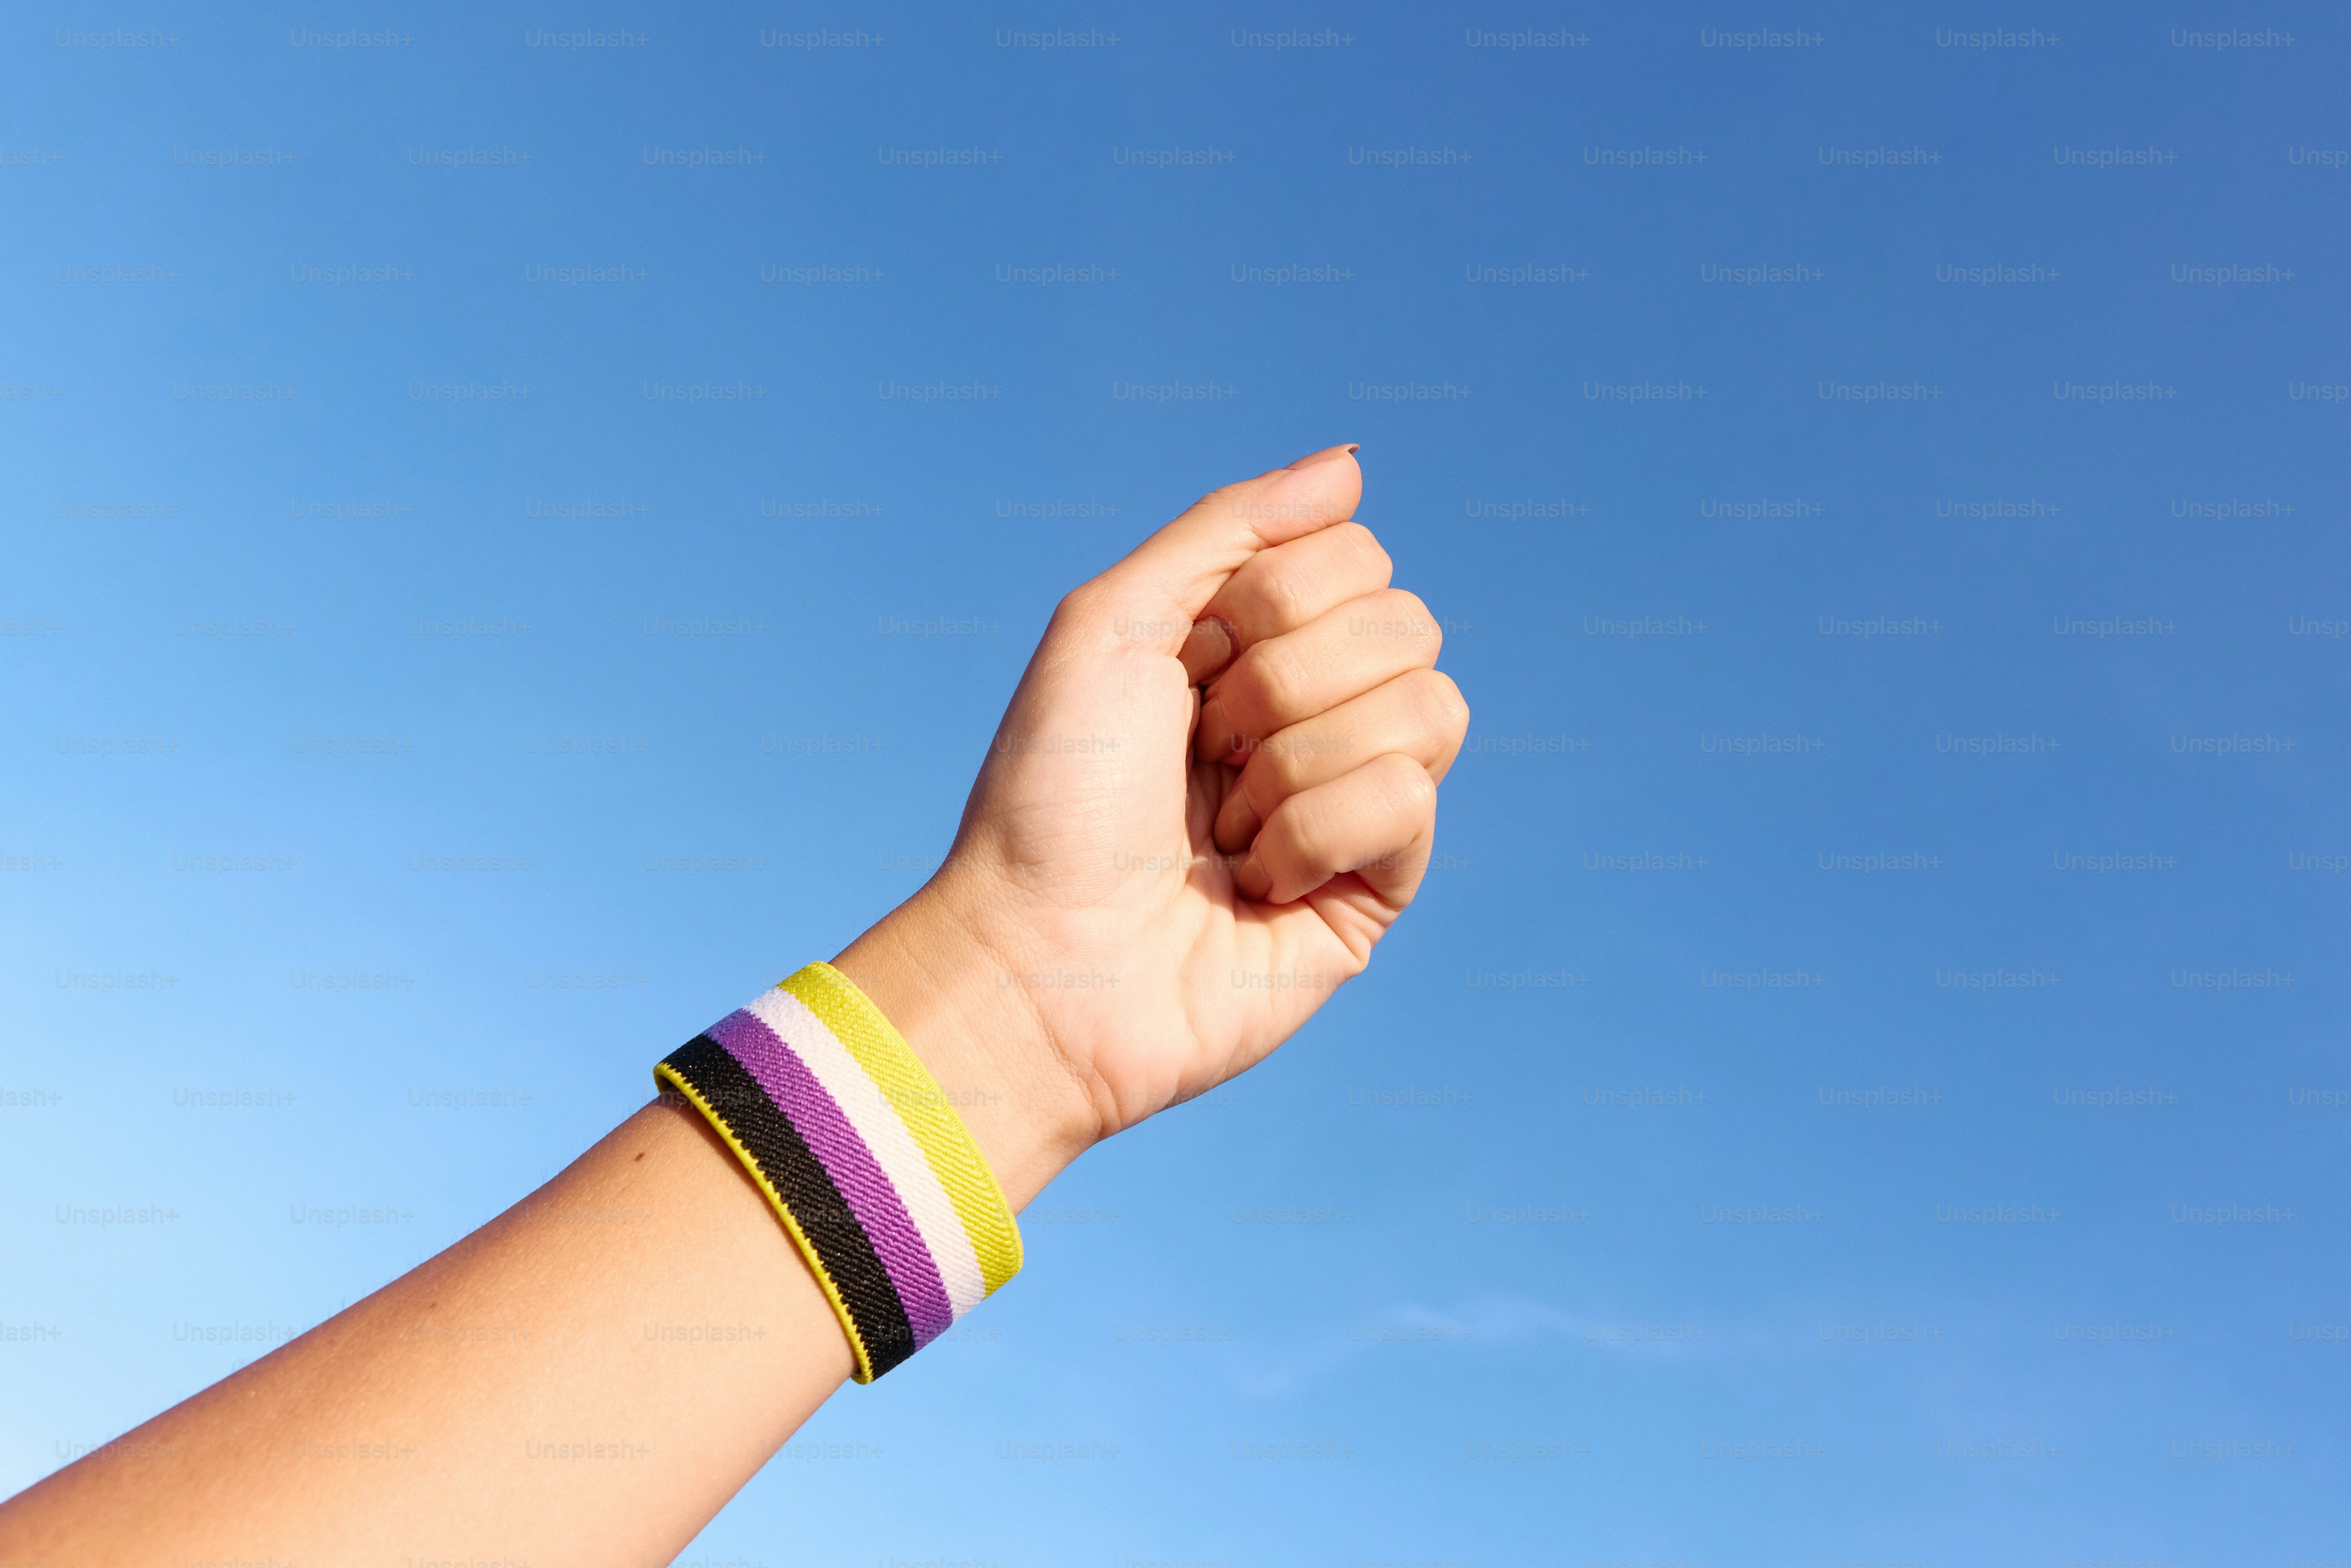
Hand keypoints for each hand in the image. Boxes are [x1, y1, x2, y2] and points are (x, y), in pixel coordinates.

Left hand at [837, 446, 1467, 1201]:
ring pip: (1431, 705)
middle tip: (1205, 754)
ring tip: (1226, 828)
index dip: (1273, 599)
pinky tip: (1253, 886)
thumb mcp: (1111, 622)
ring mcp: (1358, 801)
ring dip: (1298, 765)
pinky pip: (1411, 799)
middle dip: (1283, 683)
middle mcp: (1319, 712)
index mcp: (1256, 642)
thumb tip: (1351, 464)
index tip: (1190, 666)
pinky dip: (1314, 835)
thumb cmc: (1053, 797)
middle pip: (1407, 621)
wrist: (1040, 957)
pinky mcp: (1382, 887)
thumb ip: (1229, 529)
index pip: (1357, 554)